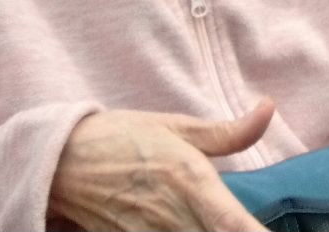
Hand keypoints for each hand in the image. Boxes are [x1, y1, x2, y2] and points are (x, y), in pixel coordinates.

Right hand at [48, 101, 274, 231]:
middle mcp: (173, 217)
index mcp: (191, 182)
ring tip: (220, 226)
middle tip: (253, 228)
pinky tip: (195, 229)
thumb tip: (268, 108)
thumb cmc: (123, 139)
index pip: (234, 225)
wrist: (60, 161)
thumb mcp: (176, 127)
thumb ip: (229, 132)